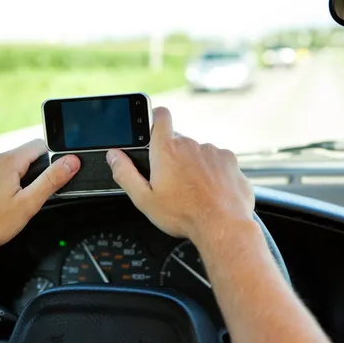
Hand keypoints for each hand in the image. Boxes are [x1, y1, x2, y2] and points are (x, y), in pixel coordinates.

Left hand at [0, 139, 79, 249]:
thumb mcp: (28, 204)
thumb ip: (52, 180)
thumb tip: (71, 161)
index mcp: (8, 161)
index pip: (39, 145)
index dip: (50, 159)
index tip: (49, 176)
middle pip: (20, 157)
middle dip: (27, 175)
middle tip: (24, 200)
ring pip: (3, 167)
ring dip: (8, 181)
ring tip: (4, 206)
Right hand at [106, 107, 253, 241]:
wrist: (221, 225)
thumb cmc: (183, 215)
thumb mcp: (144, 199)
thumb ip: (125, 173)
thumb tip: (114, 156)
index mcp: (166, 151)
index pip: (160, 116)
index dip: (156, 118)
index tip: (154, 128)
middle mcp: (190, 145)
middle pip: (178, 142)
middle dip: (174, 158)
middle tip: (173, 182)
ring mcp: (211, 152)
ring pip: (198, 153)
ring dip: (195, 166)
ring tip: (194, 191)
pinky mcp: (229, 161)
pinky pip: (217, 162)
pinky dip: (213, 173)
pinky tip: (210, 191)